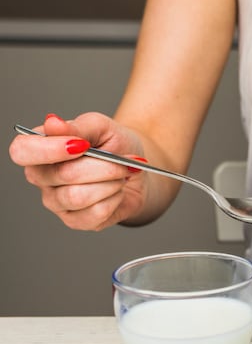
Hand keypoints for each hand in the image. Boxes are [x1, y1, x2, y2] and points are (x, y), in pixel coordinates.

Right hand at [8, 112, 147, 230]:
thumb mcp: (101, 127)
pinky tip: (116, 192)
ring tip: (119, 175)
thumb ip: (78, 126)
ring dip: (110, 183)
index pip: (23, 151)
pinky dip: (115, 199)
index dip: (50, 149)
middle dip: (102, 166)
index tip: (83, 145)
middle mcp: (41, 177)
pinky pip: (96, 213)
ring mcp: (56, 202)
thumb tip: (52, 123)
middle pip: (63, 174)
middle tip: (119, 160)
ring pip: (78, 196)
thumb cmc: (115, 146)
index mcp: (39, 148)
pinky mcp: (75, 221)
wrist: (136, 171)